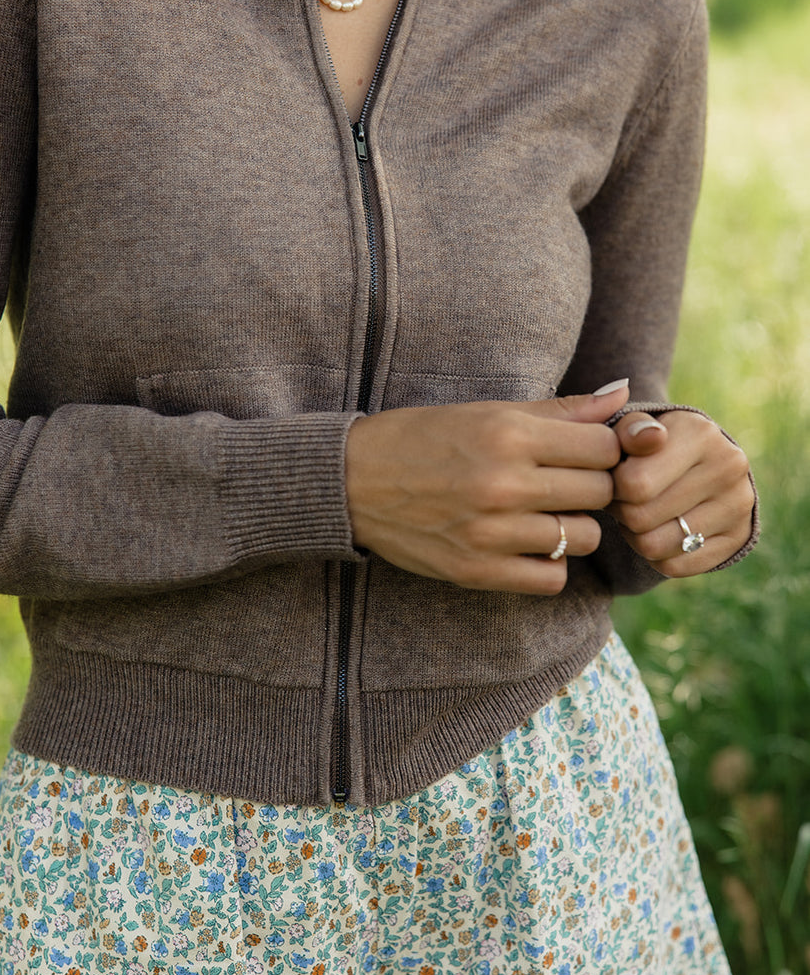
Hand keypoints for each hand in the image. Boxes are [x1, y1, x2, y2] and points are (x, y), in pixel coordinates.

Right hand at [344, 383, 625, 594]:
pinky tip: (528, 543)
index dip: (602, 450)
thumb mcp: (488, 412)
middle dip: (591, 487)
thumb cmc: (423, 437)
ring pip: (583, 538)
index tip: (584, 453)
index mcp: (508, 435)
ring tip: (545, 513)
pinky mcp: (475, 571)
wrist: (352, 480)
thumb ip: (561, 409)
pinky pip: (551, 578)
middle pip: (599, 493)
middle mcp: (503, 484)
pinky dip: (549, 563)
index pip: (603, 449)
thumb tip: (623, 395)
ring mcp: (490, 532)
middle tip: (564, 483)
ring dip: (573, 527)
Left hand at [609, 409, 754, 575]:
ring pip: (654, 547)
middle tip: (623, 500)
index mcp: (700, 433)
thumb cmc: (652, 446)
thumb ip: (630, 428)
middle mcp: (728, 467)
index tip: (615, 478)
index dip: (611, 487)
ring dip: (634, 536)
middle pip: (640, 518)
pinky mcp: (739, 538)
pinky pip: (674, 567)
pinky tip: (658, 532)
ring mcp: (739, 505)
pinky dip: (656, 557)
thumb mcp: (634, 428)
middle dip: (621, 511)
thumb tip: (650, 436)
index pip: (633, 484)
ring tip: (638, 515)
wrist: (700, 463)